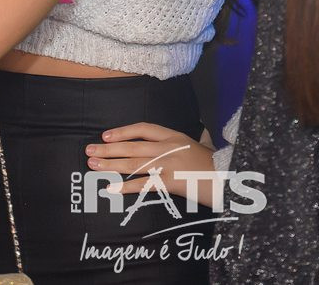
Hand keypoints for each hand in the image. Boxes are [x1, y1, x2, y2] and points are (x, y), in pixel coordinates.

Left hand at [86, 123, 217, 204]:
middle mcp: (169, 147)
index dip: (123, 131)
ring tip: (93, 165)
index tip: (105, 135)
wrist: (228, 178)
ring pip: (133, 163)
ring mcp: (169, 164)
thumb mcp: (198, 146)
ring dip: (110, 164)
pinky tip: (111, 189)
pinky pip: (143, 184)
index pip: (143, 129)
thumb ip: (183, 143)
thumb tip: (173, 142)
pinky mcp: (170, 182)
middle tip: (89, 150)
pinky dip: (125, 187)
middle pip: (132, 146)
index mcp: (174, 136)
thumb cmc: (214, 164)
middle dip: (108, 148)